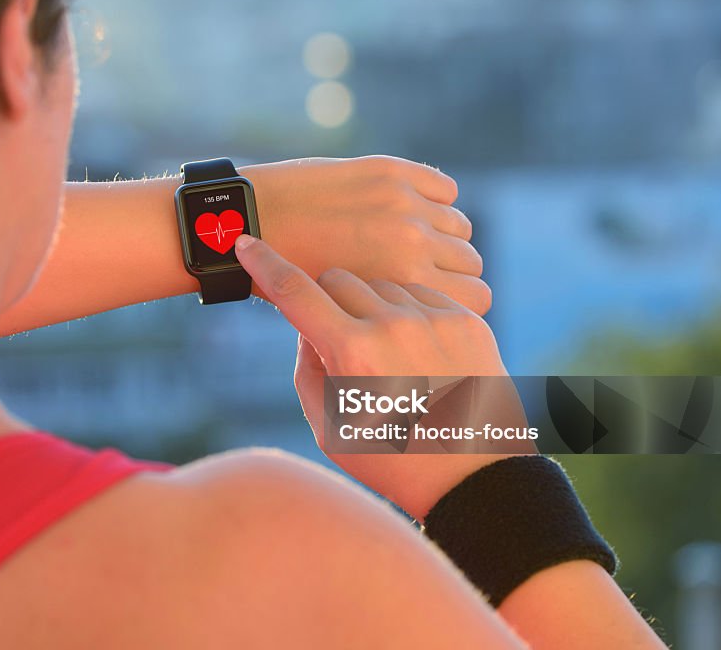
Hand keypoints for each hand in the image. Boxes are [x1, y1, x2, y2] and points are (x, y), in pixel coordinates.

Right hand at [235, 234, 530, 517]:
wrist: (473, 477)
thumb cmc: (391, 459)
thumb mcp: (327, 426)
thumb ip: (307, 367)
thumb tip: (309, 326)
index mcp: (352, 352)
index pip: (294, 291)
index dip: (264, 264)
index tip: (247, 244)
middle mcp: (394, 325)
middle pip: (337, 279)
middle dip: (327, 301)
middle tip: (339, 339)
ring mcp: (436, 319)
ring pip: (381, 284)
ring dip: (371, 308)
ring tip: (388, 356)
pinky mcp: (467, 320)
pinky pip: (422, 294)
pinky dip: (408, 313)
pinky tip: (417, 352)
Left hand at [242, 156, 490, 314]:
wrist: (248, 222)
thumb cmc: (285, 287)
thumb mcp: (343, 324)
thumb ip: (392, 322)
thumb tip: (427, 325)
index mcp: (403, 291)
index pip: (477, 298)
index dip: (457, 303)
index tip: (435, 304)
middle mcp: (412, 246)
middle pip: (470, 262)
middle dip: (449, 271)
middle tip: (418, 275)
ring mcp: (404, 205)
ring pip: (460, 226)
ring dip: (441, 236)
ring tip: (407, 245)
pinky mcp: (393, 172)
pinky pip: (445, 189)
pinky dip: (434, 201)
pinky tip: (408, 214)